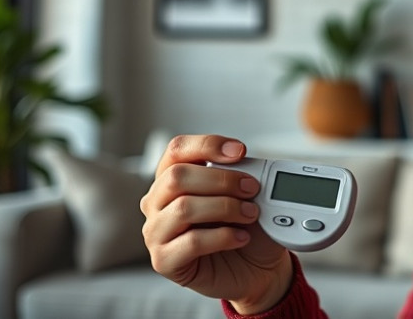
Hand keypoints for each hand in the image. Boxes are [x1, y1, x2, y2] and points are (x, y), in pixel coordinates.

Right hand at [140, 135, 292, 313]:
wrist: (256, 267)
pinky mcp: (164, 260)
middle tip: (252, 188)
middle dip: (222, 179)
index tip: (240, 151)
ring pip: (184, 208)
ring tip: (251, 214)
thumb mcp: (248, 194)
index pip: (178, 149)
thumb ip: (242, 174)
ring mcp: (156, 232)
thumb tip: (248, 166)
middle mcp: (157, 201)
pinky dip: (223, 236)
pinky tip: (241, 238)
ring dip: (225, 207)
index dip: (208, 145)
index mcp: (172, 177)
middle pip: (178, 176)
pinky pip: (191, 242)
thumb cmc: (246, 226)